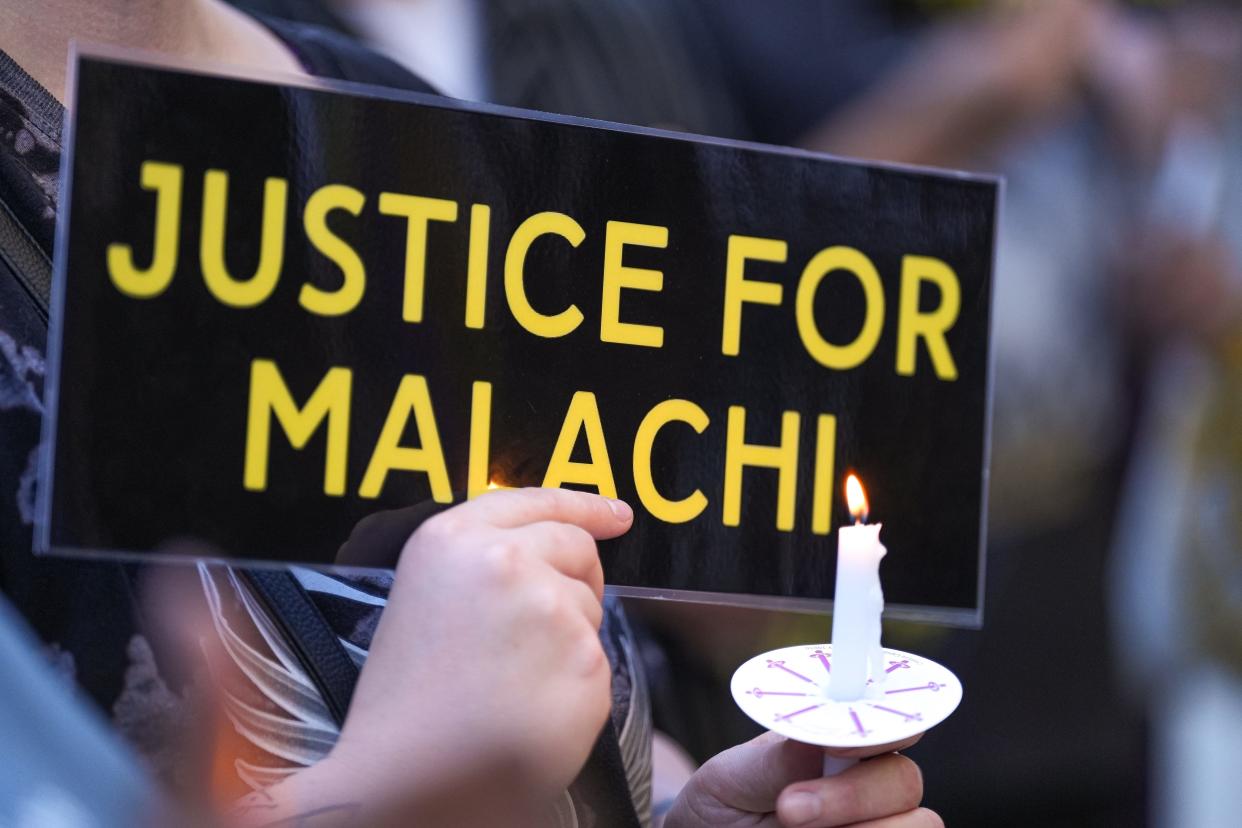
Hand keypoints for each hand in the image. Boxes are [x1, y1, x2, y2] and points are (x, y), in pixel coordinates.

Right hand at [235, 487, 632, 826]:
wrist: (403, 778)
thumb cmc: (408, 701)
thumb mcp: (426, 597)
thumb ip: (484, 560)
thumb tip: (559, 549)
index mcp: (452, 538)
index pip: (538, 501)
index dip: (584, 506)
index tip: (617, 515)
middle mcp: (504, 559)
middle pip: (578, 548)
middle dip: (576, 580)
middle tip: (537, 631)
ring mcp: (549, 606)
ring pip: (589, 611)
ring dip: (568, 640)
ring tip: (510, 683)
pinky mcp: (583, 658)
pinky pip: (597, 664)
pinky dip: (575, 687)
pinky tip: (530, 711)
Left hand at [663, 731, 937, 827]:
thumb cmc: (725, 804)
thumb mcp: (732, 777)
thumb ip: (777, 759)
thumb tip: (824, 726)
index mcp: (844, 744)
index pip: (893, 722)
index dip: (884, 727)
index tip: (836, 745)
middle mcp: (870, 785)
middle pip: (905, 781)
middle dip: (854, 795)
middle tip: (790, 808)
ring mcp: (878, 823)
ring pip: (919, 824)